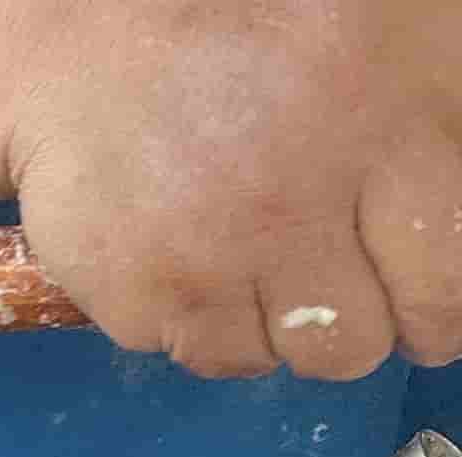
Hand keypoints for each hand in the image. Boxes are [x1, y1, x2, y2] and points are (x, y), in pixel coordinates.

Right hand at [0, 0, 461, 377]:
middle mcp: (300, 198)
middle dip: (352, 327)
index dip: (438, 312)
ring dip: (260, 322)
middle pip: (355, 345)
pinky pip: (185, 348)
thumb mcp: (394, 26)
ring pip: (265, 359)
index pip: (446, 281)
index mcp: (387, 120)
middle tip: (328, 283)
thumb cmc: (258, 12)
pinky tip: (180, 240)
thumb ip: (438, 115)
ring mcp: (213, 255)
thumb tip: (452, 223)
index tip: (423, 311)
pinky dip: (185, 313)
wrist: (93, 17)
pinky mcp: (139, 291)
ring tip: (241, 243)